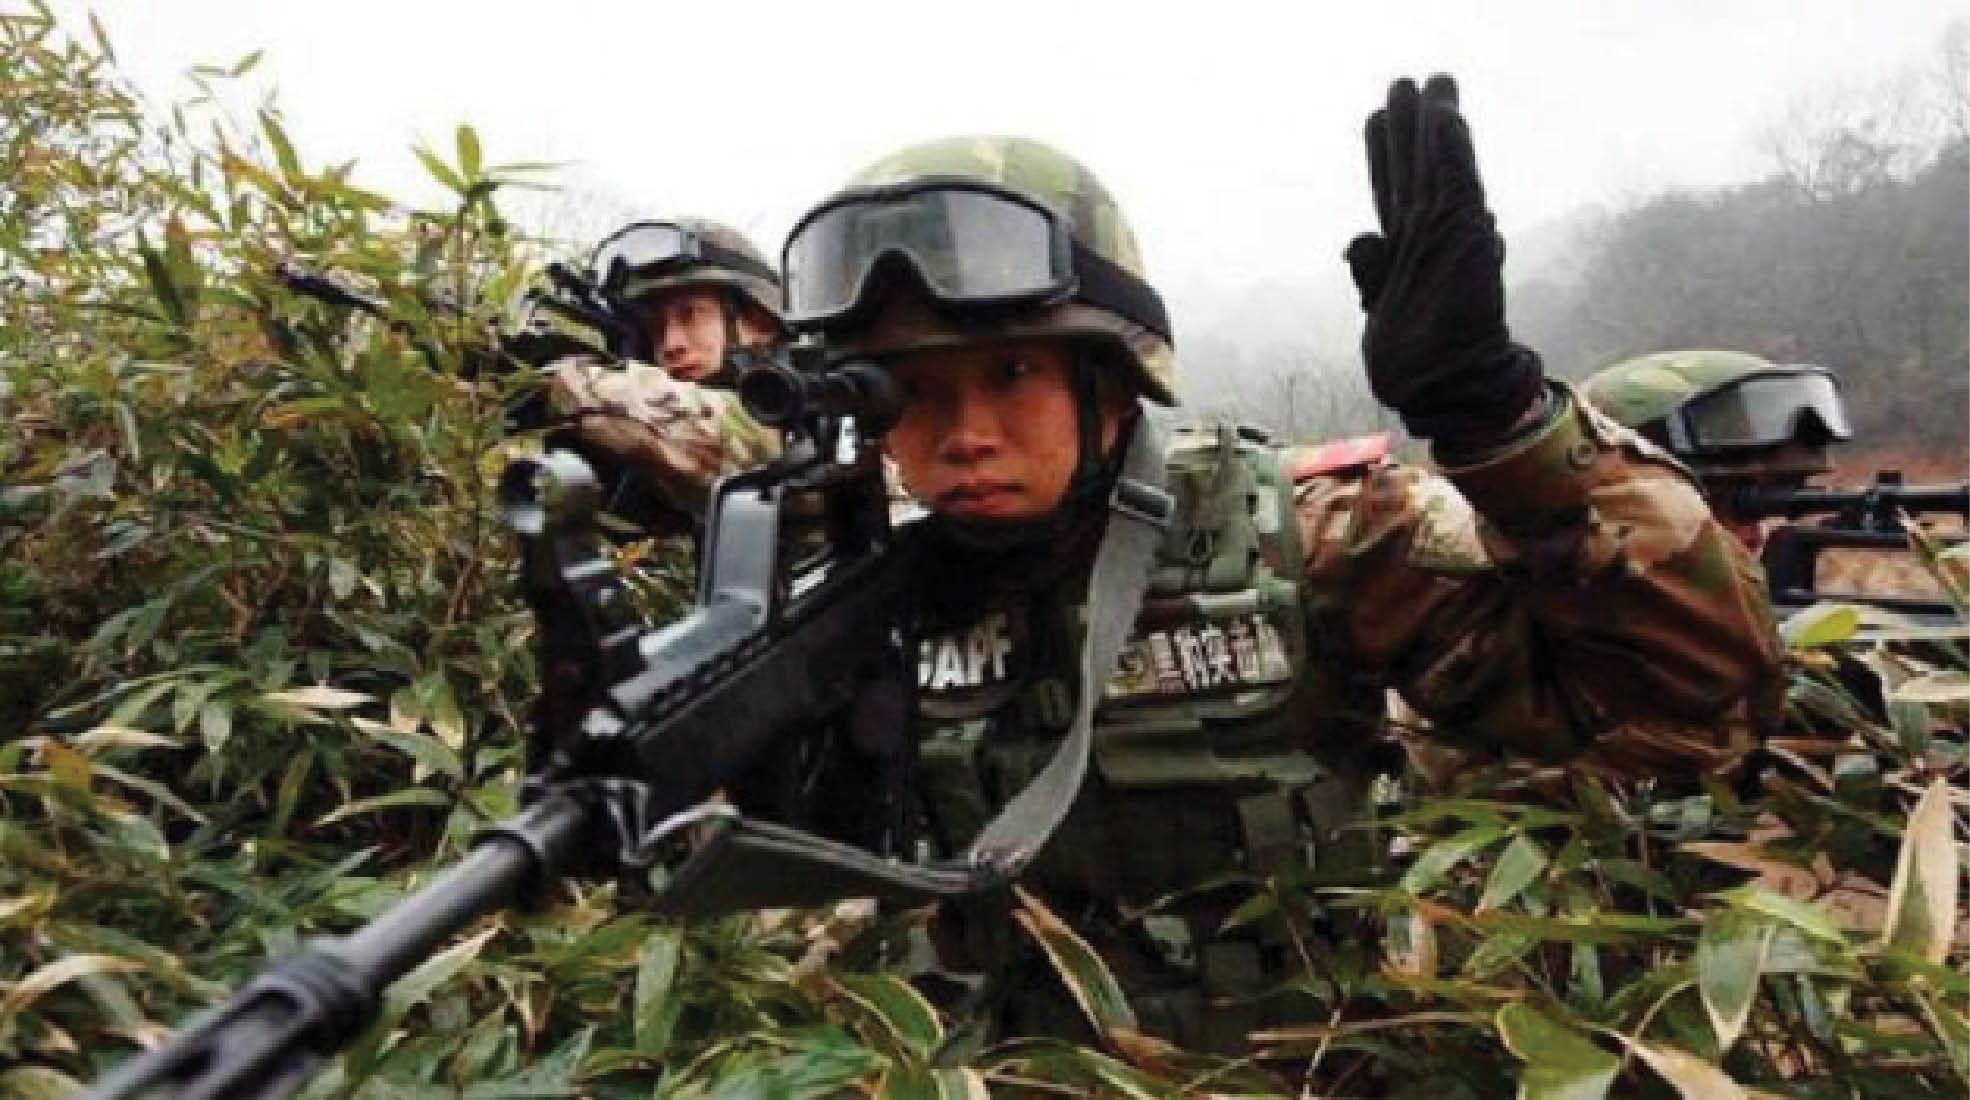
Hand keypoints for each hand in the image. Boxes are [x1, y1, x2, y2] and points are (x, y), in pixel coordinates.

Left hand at [1346, 75, 1542, 449]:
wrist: (1447, 387)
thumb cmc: (1415, 358)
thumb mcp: (1379, 307)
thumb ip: (1370, 269)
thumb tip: (1359, 238)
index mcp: (1405, 250)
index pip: (1392, 190)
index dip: (1385, 154)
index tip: (1377, 116)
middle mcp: (1430, 236)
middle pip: (1417, 169)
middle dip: (1412, 126)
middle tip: (1409, 81)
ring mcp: (1451, 236)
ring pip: (1440, 168)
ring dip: (1436, 123)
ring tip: (1432, 83)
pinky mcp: (1467, 242)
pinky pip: (1459, 188)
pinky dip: (1453, 152)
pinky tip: (1447, 116)